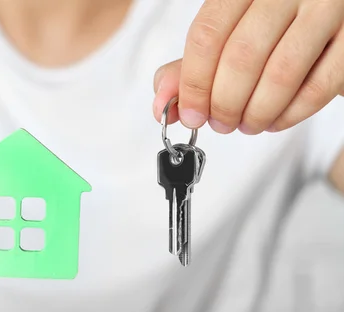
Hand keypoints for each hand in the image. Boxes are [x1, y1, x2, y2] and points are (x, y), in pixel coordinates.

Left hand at [153, 0, 343, 133]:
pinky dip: (290, 114)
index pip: (207, 34)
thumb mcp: (229, 36)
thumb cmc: (273, 30)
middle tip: (219, 124)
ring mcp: (328, 8)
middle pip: (242, 56)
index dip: (192, 83)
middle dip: (224, 104)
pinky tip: (275, 121)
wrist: (336, 15)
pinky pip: (319, 86)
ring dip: (256, 113)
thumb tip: (161, 103)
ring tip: (246, 124)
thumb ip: (191, 66)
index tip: (189, 115)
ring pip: (281, 74)